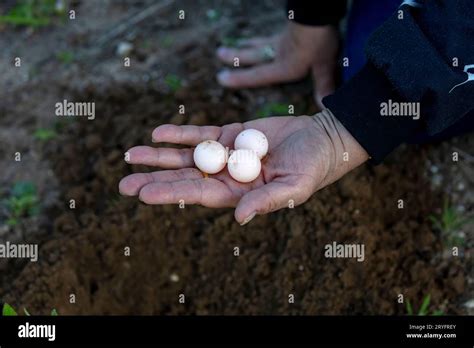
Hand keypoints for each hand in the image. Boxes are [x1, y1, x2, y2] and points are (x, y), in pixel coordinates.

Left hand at [119, 110, 367, 224]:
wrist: (321, 139)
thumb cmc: (312, 168)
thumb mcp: (293, 188)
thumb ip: (265, 202)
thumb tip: (238, 218)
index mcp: (238, 193)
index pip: (197, 194)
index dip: (170, 194)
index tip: (143, 194)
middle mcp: (226, 176)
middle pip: (184, 177)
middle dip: (155, 179)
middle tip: (124, 184)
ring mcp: (227, 154)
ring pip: (187, 155)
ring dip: (159, 155)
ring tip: (131, 155)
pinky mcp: (231, 134)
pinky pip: (201, 134)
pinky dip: (181, 133)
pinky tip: (159, 133)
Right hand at [216, 22, 338, 107]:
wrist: (317, 13)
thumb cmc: (319, 40)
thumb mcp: (323, 64)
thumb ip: (323, 84)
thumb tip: (324, 105)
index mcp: (284, 66)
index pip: (257, 75)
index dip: (239, 79)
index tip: (221, 79)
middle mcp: (278, 54)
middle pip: (252, 56)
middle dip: (235, 57)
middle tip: (219, 54)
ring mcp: (281, 41)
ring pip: (257, 45)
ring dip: (244, 47)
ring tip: (230, 46)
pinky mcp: (287, 30)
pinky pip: (268, 37)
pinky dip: (258, 39)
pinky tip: (255, 39)